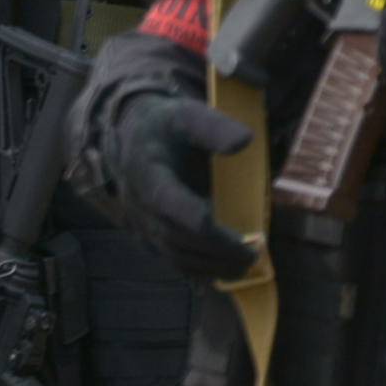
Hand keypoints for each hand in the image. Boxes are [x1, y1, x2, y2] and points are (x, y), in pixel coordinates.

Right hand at [96, 92, 258, 282]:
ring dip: (210, 266)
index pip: (167, 200)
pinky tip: (226, 271)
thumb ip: (213, 127)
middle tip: (252, 254)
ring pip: (173, 255)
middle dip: (215, 250)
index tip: (232, 231)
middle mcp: (140, 204)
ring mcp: (142, 224)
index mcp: (147, 172)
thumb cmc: (167, 127)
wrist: (132, 139)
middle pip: (175, 236)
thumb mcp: (187, 115)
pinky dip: (199, 271)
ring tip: (246, 266)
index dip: (196, 217)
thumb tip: (245, 141)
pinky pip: (171, 261)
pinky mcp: (149, 236)